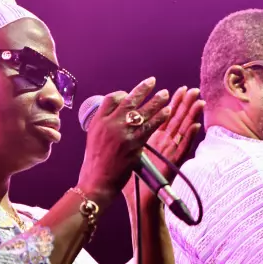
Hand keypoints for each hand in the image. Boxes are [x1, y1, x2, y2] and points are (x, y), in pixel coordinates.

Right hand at [77, 77, 170, 204]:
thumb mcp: (94, 138)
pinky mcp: (133, 143)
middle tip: (153, 82)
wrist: (96, 181)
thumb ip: (106, 126)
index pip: (111, 99)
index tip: (131, 94)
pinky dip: (160, 117)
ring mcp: (122, 133)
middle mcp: (109, 124)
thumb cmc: (95, 163)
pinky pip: (150, 126)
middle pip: (128, 100)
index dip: (123, 94)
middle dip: (142, 89)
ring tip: (165, 94)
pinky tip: (167, 111)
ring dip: (156, 101)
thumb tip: (117, 116)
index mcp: (97, 121)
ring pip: (141, 111)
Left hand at [122, 86, 203, 202]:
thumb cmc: (129, 177)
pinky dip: (189, 138)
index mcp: (154, 139)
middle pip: (176, 118)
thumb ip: (128, 137)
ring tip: (199, 102)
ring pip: (183, 130)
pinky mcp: (172, 164)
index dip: (171, 103)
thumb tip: (120, 122)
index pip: (164, 116)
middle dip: (184, 103)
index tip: (175, 89)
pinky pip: (182, 148)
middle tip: (192, 89)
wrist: (137, 199)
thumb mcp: (129, 152)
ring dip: (192, 115)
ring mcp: (170, 153)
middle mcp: (164, 143)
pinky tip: (195, 127)